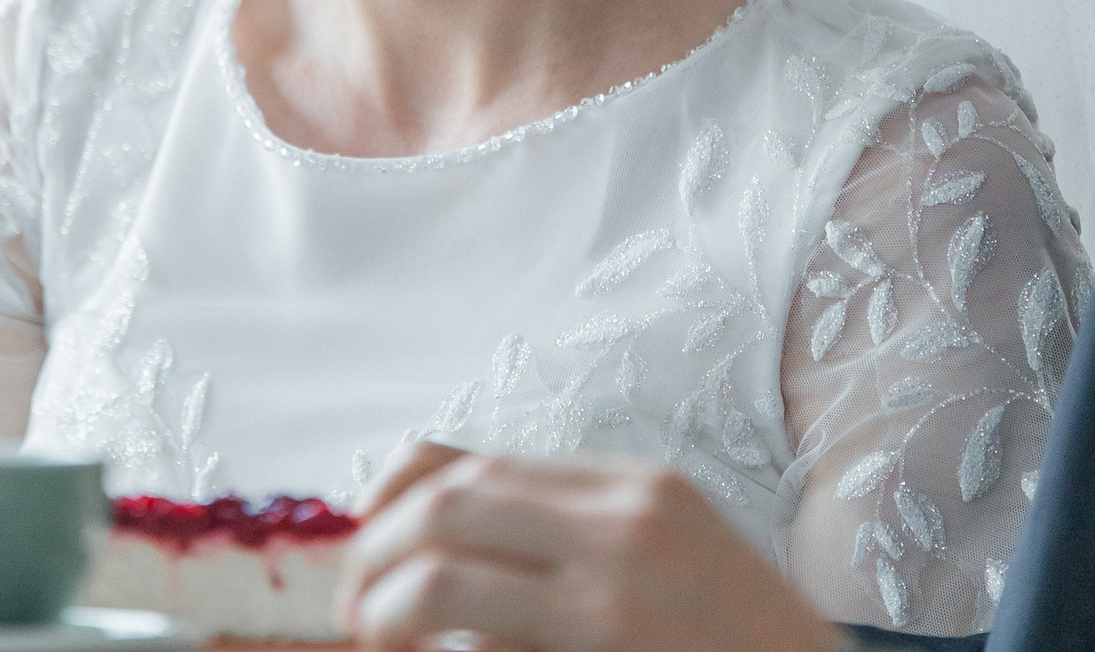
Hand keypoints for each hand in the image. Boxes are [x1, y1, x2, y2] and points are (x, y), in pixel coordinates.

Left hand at [341, 443, 842, 651]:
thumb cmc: (738, 642)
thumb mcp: (666, 550)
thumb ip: (570, 526)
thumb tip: (435, 528)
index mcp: (632, 488)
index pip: (468, 460)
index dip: (390, 496)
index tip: (365, 538)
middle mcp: (624, 531)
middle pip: (444, 507)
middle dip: (373, 556)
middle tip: (356, 607)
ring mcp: (617, 605)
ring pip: (444, 582)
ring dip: (386, 613)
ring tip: (379, 640)